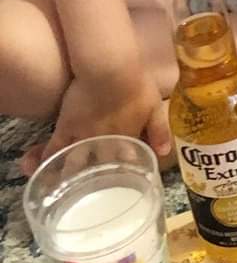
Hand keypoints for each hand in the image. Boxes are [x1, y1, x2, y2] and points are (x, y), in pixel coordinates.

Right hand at [21, 75, 171, 176]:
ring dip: (75, 177)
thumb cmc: (136, 85)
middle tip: (96, 194)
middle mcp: (105, 143)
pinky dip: (51, 161)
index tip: (125, 185)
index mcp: (127, 138)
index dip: (127, 174)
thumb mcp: (155, 106)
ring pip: (77, 163)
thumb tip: (164, 152)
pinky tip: (46, 172)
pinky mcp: (65, 127)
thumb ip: (160, 130)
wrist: (108, 68)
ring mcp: (84, 137)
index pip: (127, 163)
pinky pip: (55, 149)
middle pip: (102, 168)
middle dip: (100, 181)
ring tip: (70, 191)